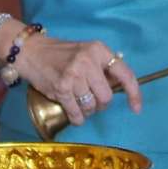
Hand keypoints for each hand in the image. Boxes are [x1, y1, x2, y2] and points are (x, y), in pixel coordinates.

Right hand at [18, 33, 141, 126]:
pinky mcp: (61, 88)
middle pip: (107, 97)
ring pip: (92, 106)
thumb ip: (103, 67)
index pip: (125, 74)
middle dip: (101, 104)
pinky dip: (78, 118)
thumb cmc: (61, 54)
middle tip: (92, 99)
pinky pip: (77, 113)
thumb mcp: (86, 52)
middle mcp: (88, 61)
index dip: (134, 93)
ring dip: (88, 110)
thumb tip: (120, 87)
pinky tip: (75, 115)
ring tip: (79, 102)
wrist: (30, 52)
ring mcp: (74, 75)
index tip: (136, 108)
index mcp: (98, 50)